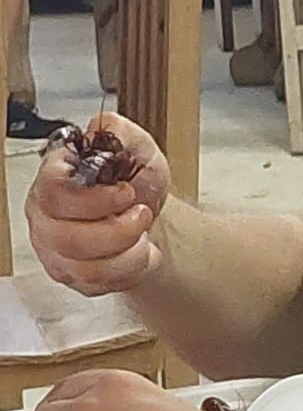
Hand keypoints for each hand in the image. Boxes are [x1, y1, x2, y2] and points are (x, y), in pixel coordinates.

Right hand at [25, 111, 170, 295]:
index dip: (94, 200)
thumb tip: (102, 126)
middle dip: (118, 230)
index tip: (126, 193)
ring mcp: (53, 248)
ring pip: (82, 266)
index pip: (55, 193)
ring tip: (142, 235)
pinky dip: (128, 270)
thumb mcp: (138, 148)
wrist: (149, 214)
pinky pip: (95, 284)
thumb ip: (120, 133)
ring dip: (127, 253)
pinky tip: (137, 253)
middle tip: (141, 215)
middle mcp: (45, 214)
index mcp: (55, 178)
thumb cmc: (137, 182)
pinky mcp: (69, 275)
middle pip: (66, 237)